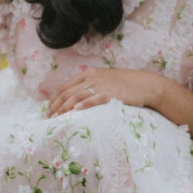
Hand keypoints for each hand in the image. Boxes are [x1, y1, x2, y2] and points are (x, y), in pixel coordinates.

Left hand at [45, 67, 163, 117]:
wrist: (144, 84)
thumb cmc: (123, 85)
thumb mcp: (103, 81)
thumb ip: (88, 86)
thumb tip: (73, 100)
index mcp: (88, 74)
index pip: (64, 86)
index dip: (54, 99)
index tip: (48, 111)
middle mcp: (92, 78)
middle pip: (67, 92)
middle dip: (56, 106)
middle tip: (48, 118)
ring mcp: (101, 85)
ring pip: (77, 96)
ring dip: (65, 108)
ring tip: (57, 118)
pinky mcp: (111, 93)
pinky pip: (94, 99)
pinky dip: (83, 105)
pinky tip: (76, 111)